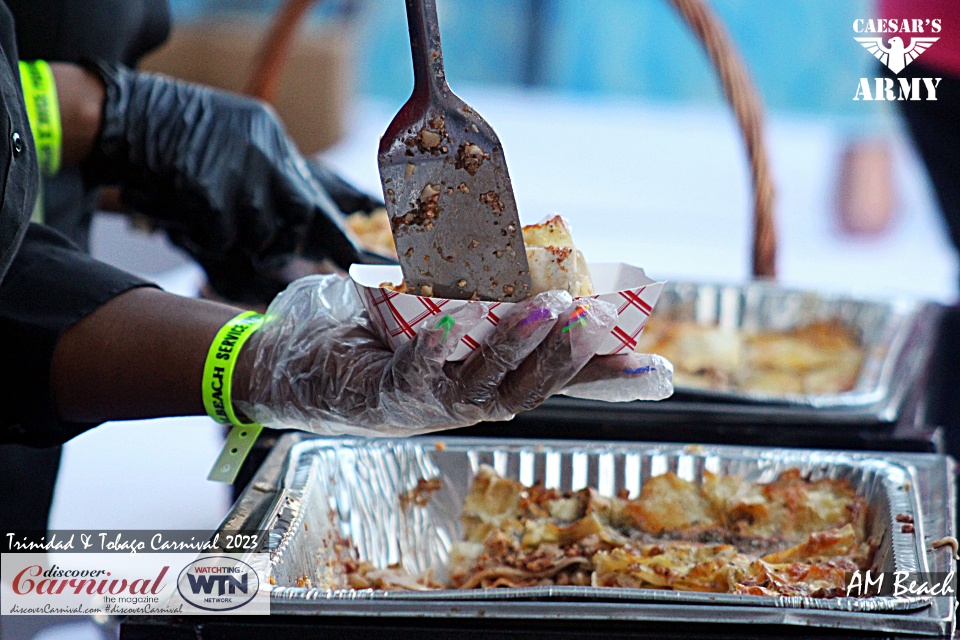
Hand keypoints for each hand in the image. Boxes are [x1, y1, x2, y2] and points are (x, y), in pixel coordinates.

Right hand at [83, 61, 361, 275]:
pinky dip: (205, 239)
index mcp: (270, 135)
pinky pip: (220, 237)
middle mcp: (263, 151)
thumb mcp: (233, 132)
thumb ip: (264, 165)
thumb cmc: (172, 129)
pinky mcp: (207, 190)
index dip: (331, 229)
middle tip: (268, 255)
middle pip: (297, 213)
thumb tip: (296, 216)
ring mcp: (236, 171)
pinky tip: (186, 221)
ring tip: (211, 224)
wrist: (123, 116)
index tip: (352, 257)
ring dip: (237, 240)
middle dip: (285, 242)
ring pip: (258, 231)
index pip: (313, 191)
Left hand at [235, 275, 637, 434]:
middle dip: (563, 355)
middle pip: (529, 387)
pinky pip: (415, 376)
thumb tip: (527, 254)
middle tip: (589, 317)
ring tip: (540, 308)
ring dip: (513, 348)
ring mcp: (430, 405)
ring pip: (483, 386)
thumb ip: (482, 297)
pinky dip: (433, 354)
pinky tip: (445, 328)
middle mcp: (470, 401)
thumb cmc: (383, 333)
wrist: (305, 361)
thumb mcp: (443, 311)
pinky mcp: (387, 396)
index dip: (604, 376)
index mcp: (491, 380)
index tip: (657, 372)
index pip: (557, 382)